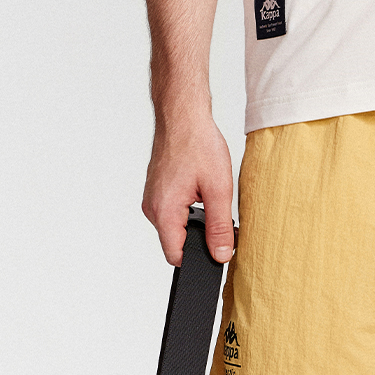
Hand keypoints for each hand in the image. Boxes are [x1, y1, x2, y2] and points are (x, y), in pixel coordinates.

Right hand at [141, 117, 234, 266]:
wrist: (182, 116)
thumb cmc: (197, 144)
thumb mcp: (219, 190)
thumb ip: (220, 228)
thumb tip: (222, 255)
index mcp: (164, 212)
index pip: (177, 256)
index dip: (198, 258)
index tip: (216, 250)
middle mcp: (152, 209)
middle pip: (177, 243)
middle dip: (199, 238)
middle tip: (218, 215)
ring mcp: (152, 200)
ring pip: (176, 228)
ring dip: (194, 221)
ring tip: (207, 197)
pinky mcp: (156, 192)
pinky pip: (172, 213)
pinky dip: (188, 209)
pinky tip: (198, 191)